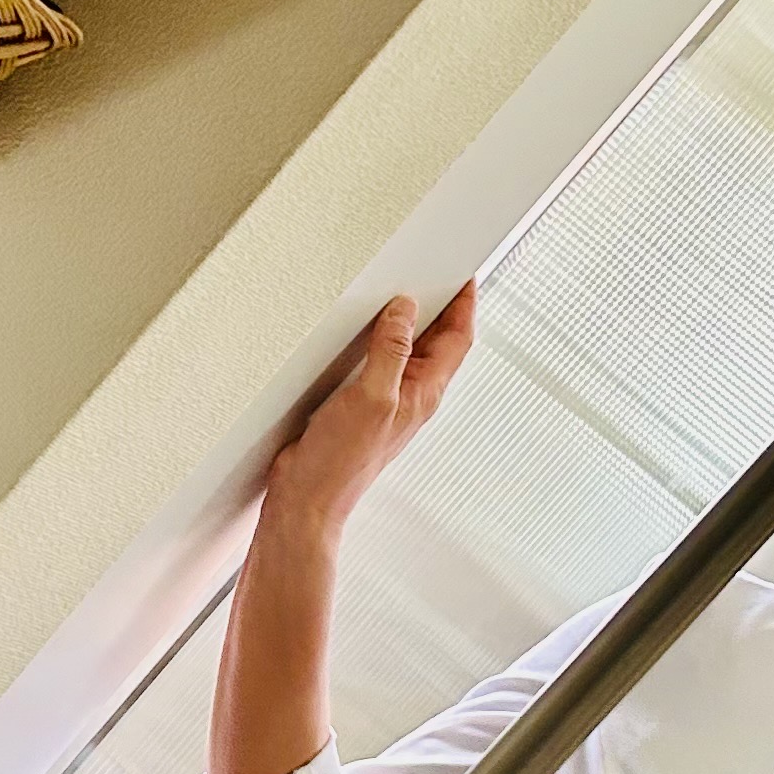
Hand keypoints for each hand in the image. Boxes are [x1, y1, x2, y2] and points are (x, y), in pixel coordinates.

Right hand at [262, 286, 476, 533]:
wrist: (308, 498)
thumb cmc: (341, 463)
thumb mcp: (372, 396)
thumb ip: (390, 351)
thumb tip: (404, 311)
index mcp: (424, 392)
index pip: (458, 339)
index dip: (465, 304)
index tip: (464, 276)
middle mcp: (410, 395)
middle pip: (436, 342)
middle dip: (438, 307)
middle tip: (433, 276)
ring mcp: (385, 400)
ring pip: (404, 351)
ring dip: (403, 323)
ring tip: (398, 295)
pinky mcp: (358, 404)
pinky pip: (375, 363)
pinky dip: (373, 341)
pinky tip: (359, 332)